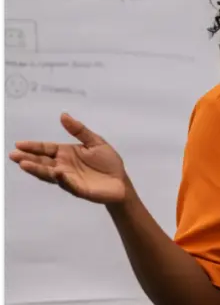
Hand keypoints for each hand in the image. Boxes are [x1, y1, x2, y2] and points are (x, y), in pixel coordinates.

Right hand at [8, 113, 128, 204]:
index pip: (46, 149)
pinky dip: (63, 179)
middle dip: (28, 158)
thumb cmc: (107, 162)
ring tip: (24, 164)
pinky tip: (57, 172)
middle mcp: (63, 166)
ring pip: (50, 174)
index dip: (33, 146)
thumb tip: (63, 115)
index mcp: (66, 153)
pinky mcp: (78, 189)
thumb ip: (79, 130)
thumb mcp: (95, 141)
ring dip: (37, 169)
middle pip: (42, 162)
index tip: (18, 144)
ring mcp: (69, 178)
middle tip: (13, 155)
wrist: (121, 181)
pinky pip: (68, 184)